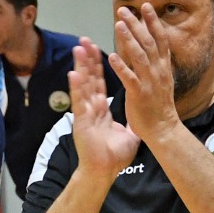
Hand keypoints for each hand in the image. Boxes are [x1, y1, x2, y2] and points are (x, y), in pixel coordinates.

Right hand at [68, 38, 138, 178]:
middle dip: (87, 59)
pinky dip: (77, 87)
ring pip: (83, 85)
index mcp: (101, 109)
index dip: (99, 66)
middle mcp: (91, 108)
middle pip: (90, 78)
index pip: (100, 82)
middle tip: (84, 40)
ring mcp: (85, 113)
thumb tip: (140, 115)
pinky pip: (80, 102)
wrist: (104, 172)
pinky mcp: (81, 121)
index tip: (98, 48)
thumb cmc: (114, 156)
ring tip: (78, 48)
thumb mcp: (128, 134)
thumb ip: (131, 122)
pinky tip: (74, 73)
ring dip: (80, 66)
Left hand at [106, 8, 181, 144]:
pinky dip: (120, 66)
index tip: (145, 6)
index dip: (153, 22)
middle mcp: (158, 71)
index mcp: (164, 67)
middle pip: (148, 42)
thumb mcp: (163, 80)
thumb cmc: (160, 106)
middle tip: (124, 9)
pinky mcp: (139, 94)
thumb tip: (152, 49)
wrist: (164, 129)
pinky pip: (129, 78)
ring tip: (118, 24)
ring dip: (129, 38)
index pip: (160, 39)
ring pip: (139, 56)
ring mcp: (150, 82)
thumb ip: (157, 64)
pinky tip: (111, 55)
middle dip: (137, 24)